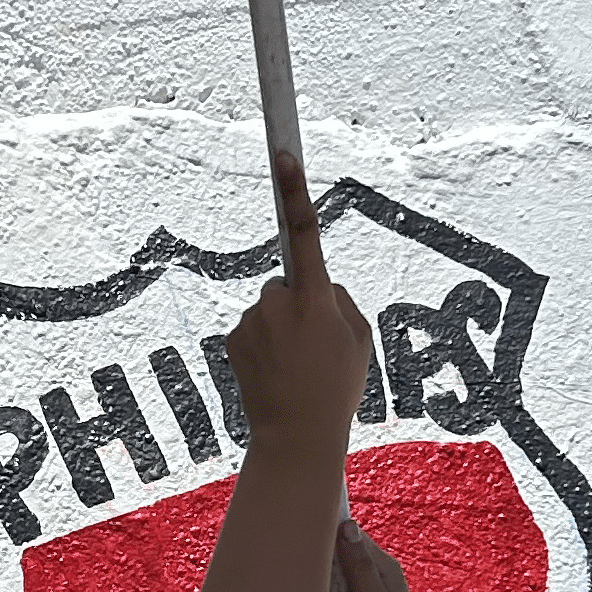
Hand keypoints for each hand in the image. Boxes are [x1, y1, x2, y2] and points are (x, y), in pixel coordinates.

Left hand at [224, 153, 370, 465]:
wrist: (295, 437)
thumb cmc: (336, 388)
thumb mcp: (359, 339)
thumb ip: (339, 302)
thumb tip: (316, 287)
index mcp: (315, 298)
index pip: (305, 232)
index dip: (296, 191)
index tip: (282, 153)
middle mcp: (277, 302)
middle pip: (289, 282)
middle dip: (300, 303)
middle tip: (315, 347)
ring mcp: (251, 321)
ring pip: (271, 308)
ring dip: (282, 328)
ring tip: (296, 367)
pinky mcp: (232, 339)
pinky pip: (254, 329)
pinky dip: (264, 346)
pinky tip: (276, 374)